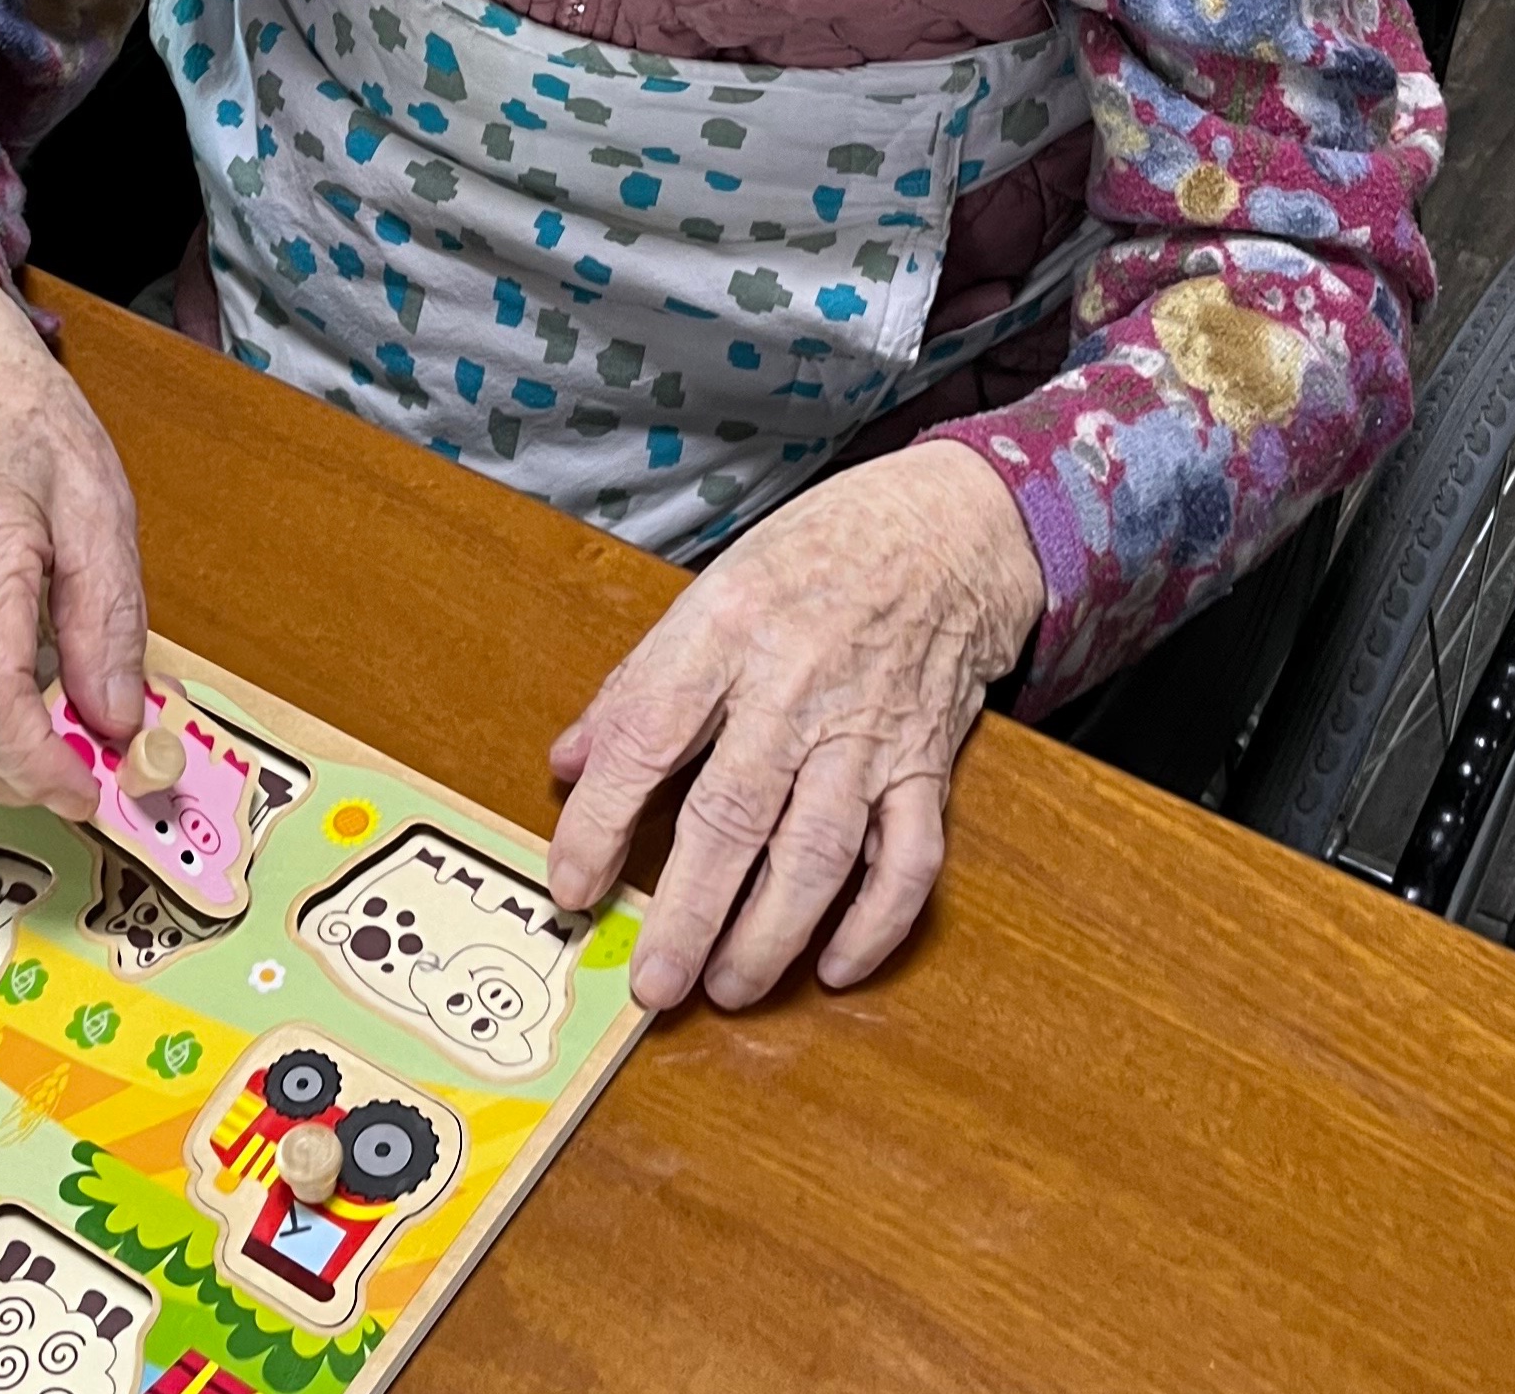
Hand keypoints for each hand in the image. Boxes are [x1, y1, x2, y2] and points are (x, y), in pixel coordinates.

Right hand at [0, 229, 149, 816]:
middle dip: (15, 783)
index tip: (93, 790)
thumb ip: (107, 619)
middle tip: (91, 772)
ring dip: (1, 758)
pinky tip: (39, 691)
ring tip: (74, 732)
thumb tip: (119, 720)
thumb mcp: (97, 506)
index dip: (37, 765)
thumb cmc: (20, 424)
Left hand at [546, 443, 1043, 1011]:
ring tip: (726, 986)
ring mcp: (867, 731)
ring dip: (769, 934)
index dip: (601, 818)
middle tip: (653, 981)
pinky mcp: (925, 764)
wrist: (945, 528)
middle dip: (686, 910)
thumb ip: (639, 684)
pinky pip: (906, 861)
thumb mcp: (711, 589)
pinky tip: (834, 965)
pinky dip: (874, 924)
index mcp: (726, 630)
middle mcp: (794, 685)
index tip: (571, 883)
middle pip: (732, 815)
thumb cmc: (816, 555)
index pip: (647, 735)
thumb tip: (569, 764)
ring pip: (817, 854)